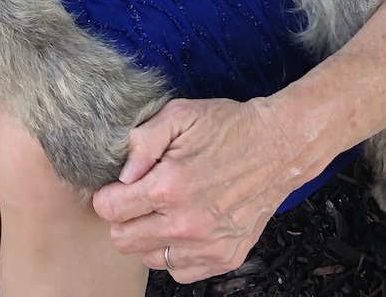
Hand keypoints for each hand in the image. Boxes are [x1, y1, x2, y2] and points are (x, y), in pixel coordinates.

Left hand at [92, 96, 307, 283]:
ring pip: (148, 258)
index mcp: (170, 186)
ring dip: (149, 235)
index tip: (115, 187)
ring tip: (165, 209)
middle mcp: (186, 224)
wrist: (278, 147)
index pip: (110, 210)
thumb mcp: (180, 114)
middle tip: (137, 197)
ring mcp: (206, 246)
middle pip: (123, 240)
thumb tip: (120, 173)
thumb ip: (142, 141)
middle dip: (122, 218)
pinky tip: (184, 224)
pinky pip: (179, 270)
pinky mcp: (224, 258)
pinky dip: (175, 252)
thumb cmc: (228, 127)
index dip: (107, 196)